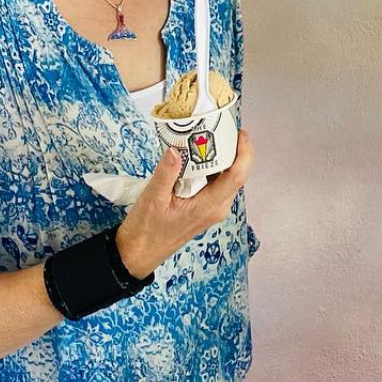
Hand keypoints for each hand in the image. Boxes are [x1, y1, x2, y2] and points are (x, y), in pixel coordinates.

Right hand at [115, 131, 253, 279]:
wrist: (138, 253)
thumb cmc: (146, 230)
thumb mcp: (152, 198)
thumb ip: (166, 173)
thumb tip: (176, 149)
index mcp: (208, 206)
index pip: (236, 177)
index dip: (243, 153)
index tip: (240, 134)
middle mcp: (216, 208)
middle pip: (236, 176)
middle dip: (234, 151)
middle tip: (222, 128)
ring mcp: (211, 210)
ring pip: (226, 180)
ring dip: (223, 159)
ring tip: (211, 137)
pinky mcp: (204, 209)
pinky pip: (215, 185)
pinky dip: (211, 169)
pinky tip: (199, 156)